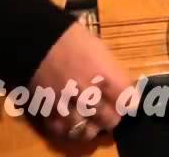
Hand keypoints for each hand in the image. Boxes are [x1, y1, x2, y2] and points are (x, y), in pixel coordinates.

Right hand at [29, 21, 130, 140]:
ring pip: (87, 130)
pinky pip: (62, 129)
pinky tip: (71, 121)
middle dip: (112, 116)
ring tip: (91, 119)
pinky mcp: (49, 110)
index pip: (128, 101)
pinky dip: (68, 129)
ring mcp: (68, 104)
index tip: (126, 100)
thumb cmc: (73, 38)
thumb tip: (121, 87)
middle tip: (109, 111)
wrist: (39, 39)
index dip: (129, 102)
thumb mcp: (101, 50)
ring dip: (92, 126)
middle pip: (110, 120)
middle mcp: (89, 93)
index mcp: (105, 75)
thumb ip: (112, 71)